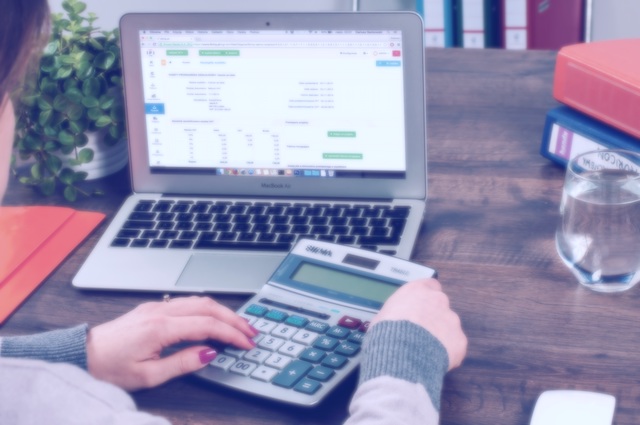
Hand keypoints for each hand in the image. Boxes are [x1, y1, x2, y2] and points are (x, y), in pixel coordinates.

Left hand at [86, 296, 256, 390]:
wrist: (82, 355)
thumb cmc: (110, 368)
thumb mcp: (148, 376)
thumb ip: (183, 363)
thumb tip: (210, 353)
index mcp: (161, 328)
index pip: (208, 325)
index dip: (232, 334)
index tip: (246, 344)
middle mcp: (161, 311)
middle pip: (208, 307)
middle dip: (234, 318)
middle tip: (251, 332)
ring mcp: (156, 306)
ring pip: (199, 300)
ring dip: (222, 311)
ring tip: (238, 325)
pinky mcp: (153, 308)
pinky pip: (188, 302)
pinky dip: (208, 309)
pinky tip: (214, 318)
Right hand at [371, 278, 466, 369]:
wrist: (401, 354)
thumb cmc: (388, 333)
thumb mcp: (382, 316)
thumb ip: (396, 313)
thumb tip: (392, 321)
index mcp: (417, 291)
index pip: (429, 285)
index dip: (426, 297)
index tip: (421, 306)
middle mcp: (437, 300)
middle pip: (440, 306)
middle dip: (433, 317)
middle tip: (421, 332)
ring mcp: (451, 319)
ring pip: (449, 326)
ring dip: (441, 335)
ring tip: (425, 349)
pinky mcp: (459, 339)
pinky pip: (455, 345)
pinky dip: (448, 352)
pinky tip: (434, 359)